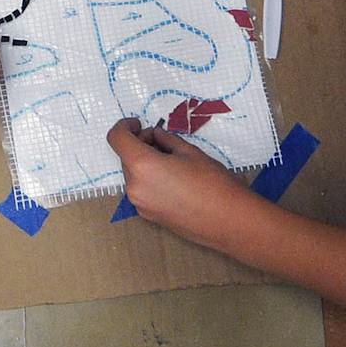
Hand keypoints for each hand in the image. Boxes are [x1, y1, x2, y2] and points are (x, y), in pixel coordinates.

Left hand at [106, 120, 256, 246]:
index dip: (124, 126)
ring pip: (134, 174)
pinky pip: (142, 189)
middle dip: (141, 145)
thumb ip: (166, 140)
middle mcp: (134, 187)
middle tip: (165, 142)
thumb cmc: (213, 182)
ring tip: (174, 162)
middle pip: (126, 157)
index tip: (139, 124)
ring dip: (146, 162)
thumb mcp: (189, 151)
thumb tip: (155, 136)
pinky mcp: (149, 216)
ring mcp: (140, 205)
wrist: (229, 222)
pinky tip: (175, 180)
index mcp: (142, 166)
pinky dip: (150, 179)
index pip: (116, 139)